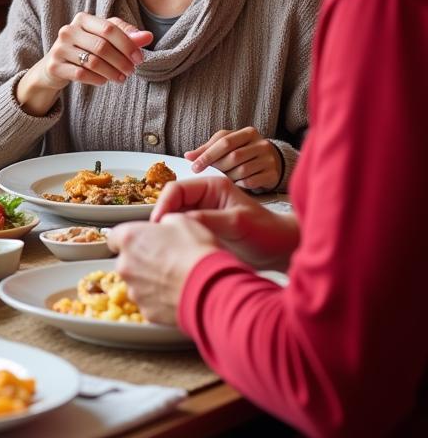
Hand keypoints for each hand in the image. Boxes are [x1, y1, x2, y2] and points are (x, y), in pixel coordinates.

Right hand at [17, 14, 152, 115]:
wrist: (55, 66)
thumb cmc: (85, 48)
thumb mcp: (104, 38)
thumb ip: (126, 36)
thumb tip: (148, 36)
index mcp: (82, 19)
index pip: (109, 28)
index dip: (127, 44)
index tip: (139, 58)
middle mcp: (68, 30)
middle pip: (102, 46)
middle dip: (121, 61)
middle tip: (131, 71)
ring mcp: (59, 48)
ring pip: (92, 62)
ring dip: (112, 72)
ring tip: (121, 78)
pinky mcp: (54, 66)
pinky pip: (81, 74)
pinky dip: (97, 79)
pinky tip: (104, 81)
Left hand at [107, 215, 218, 324]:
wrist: (211, 289)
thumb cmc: (197, 252)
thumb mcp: (183, 221)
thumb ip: (164, 222)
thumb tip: (163, 226)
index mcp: (129, 239)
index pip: (115, 237)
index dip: (131, 239)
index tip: (142, 241)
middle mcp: (125, 265)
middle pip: (126, 262)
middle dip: (141, 261)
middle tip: (165, 260)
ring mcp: (135, 291)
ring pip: (137, 284)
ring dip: (149, 281)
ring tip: (174, 278)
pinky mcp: (147, 312)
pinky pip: (149, 303)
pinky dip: (159, 300)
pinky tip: (177, 294)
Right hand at [151, 177, 298, 268]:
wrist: (281, 250)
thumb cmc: (266, 231)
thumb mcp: (237, 223)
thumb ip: (208, 219)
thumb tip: (177, 222)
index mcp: (211, 187)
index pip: (176, 189)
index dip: (163, 204)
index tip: (156, 222)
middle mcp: (204, 199)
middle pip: (172, 203)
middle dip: (162, 217)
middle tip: (155, 237)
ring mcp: (203, 215)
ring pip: (175, 219)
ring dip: (168, 230)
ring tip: (162, 245)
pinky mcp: (204, 231)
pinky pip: (183, 232)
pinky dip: (177, 239)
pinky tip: (174, 250)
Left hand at [184, 126, 282, 190]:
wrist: (272, 161)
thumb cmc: (243, 151)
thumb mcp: (227, 145)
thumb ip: (207, 149)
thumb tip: (188, 156)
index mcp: (248, 133)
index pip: (224, 142)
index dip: (207, 155)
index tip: (194, 167)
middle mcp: (261, 144)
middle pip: (233, 157)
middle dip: (218, 167)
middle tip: (210, 173)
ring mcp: (269, 159)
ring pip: (242, 171)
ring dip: (228, 177)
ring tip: (224, 178)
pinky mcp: (272, 174)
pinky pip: (251, 182)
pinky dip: (239, 185)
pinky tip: (236, 184)